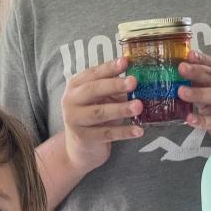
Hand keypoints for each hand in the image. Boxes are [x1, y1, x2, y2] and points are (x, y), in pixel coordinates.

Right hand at [61, 57, 143, 172]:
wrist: (80, 148)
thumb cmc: (95, 117)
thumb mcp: (103, 99)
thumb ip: (115, 89)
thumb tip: (137, 78)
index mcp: (76, 86)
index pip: (93, 74)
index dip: (109, 67)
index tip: (125, 61)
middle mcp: (71, 101)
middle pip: (93, 90)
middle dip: (114, 85)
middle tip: (134, 81)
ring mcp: (75, 120)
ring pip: (100, 113)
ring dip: (121, 109)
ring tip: (139, 106)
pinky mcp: (84, 138)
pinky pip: (107, 133)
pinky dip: (124, 132)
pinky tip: (139, 130)